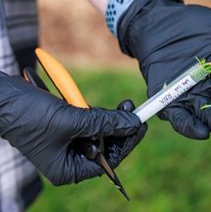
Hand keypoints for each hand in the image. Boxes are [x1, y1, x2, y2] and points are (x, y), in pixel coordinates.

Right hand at [0, 72, 146, 184]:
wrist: (2, 98)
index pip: (108, 161)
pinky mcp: (64, 127)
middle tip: (133, 110)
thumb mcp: (72, 120)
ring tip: (124, 105)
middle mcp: (68, 159)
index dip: (127, 142)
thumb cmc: (29, 115)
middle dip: (120, 127)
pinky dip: (97, 113)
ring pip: (98, 132)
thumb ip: (105, 122)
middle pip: (105, 145)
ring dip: (109, 118)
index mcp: (68, 169)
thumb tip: (132, 122)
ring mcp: (66, 142)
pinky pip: (87, 122)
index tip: (141, 125)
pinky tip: (107, 107)